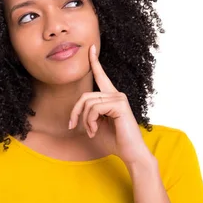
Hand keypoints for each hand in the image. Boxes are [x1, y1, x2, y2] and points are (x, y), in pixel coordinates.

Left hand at [69, 45, 153, 167]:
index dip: (95, 62)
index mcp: (111, 97)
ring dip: (84, 120)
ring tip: (91, 132)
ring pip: (88, 103)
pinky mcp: (119, 104)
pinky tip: (95, 131)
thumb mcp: (96, 126)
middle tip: (72, 126)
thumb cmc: (114, 141)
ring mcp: (119, 98)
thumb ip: (89, 114)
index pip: (101, 77)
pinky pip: (94, 108)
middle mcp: (116, 94)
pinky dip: (90, 121)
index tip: (90, 49)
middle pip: (85, 96)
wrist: (130, 153)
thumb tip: (79, 108)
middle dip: (75, 112)